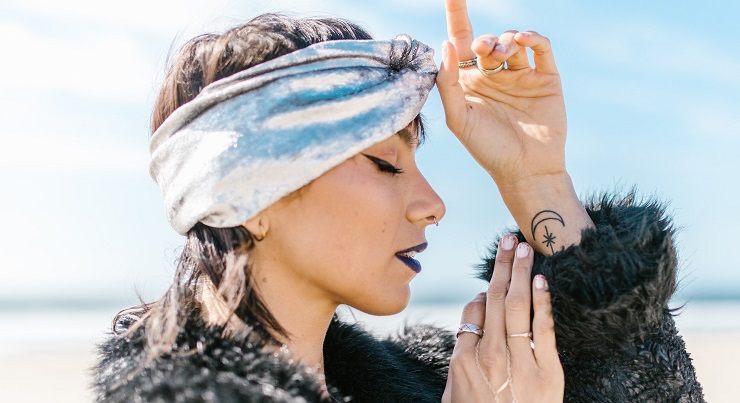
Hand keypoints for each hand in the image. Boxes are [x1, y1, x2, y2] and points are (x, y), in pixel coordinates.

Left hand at [438, 0, 566, 188]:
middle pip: (485, 41)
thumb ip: (448, 83)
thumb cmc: (488, 149)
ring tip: (501, 55)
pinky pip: (540, 48)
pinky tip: (523, 39)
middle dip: (483, 39)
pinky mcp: (545, 78)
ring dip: (504, 40)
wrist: (527, 170)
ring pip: (511, 41)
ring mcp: (521, 75)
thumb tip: (446, 45)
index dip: (457, 16)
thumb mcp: (460, 119)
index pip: (460, 42)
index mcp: (469, 83)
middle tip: (483, 49)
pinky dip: (532, 38)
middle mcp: (493, 76)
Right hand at [442, 235, 563, 401]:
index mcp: (464, 362)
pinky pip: (545, 329)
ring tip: (525, 247)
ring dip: (521, 273)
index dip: (480, 294)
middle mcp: (491, 357)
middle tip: (508, 238)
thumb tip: (466, 332)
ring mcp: (521, 363)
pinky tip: (542, 281)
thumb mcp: (454, 395)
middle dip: (501, 265)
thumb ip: (459, 361)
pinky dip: (543, 302)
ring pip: (517, 307)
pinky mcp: (549, 372)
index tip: (488, 286)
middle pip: (493, 299)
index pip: (472, 312)